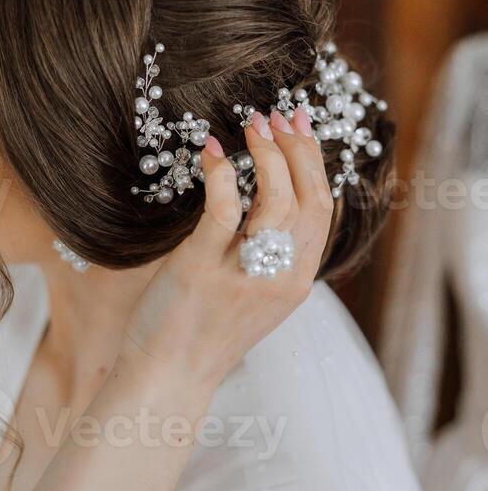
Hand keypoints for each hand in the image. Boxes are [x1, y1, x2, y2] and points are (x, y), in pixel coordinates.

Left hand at [120, 106, 333, 388]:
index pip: (323, 211)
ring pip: (277, 200)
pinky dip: (221, 173)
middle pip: (309, 199)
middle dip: (300, 148)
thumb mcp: (254, 296)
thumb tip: (268, 200)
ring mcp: (244, 274)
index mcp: (296, 281)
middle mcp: (281, 278)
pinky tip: (212, 151)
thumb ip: (270, 255)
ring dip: (268, 154)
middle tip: (281, 114)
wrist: (168, 376)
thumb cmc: (204, 331)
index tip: (302, 128)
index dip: (316, 163)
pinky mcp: (203, 268)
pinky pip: (224, 209)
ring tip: (252, 124)